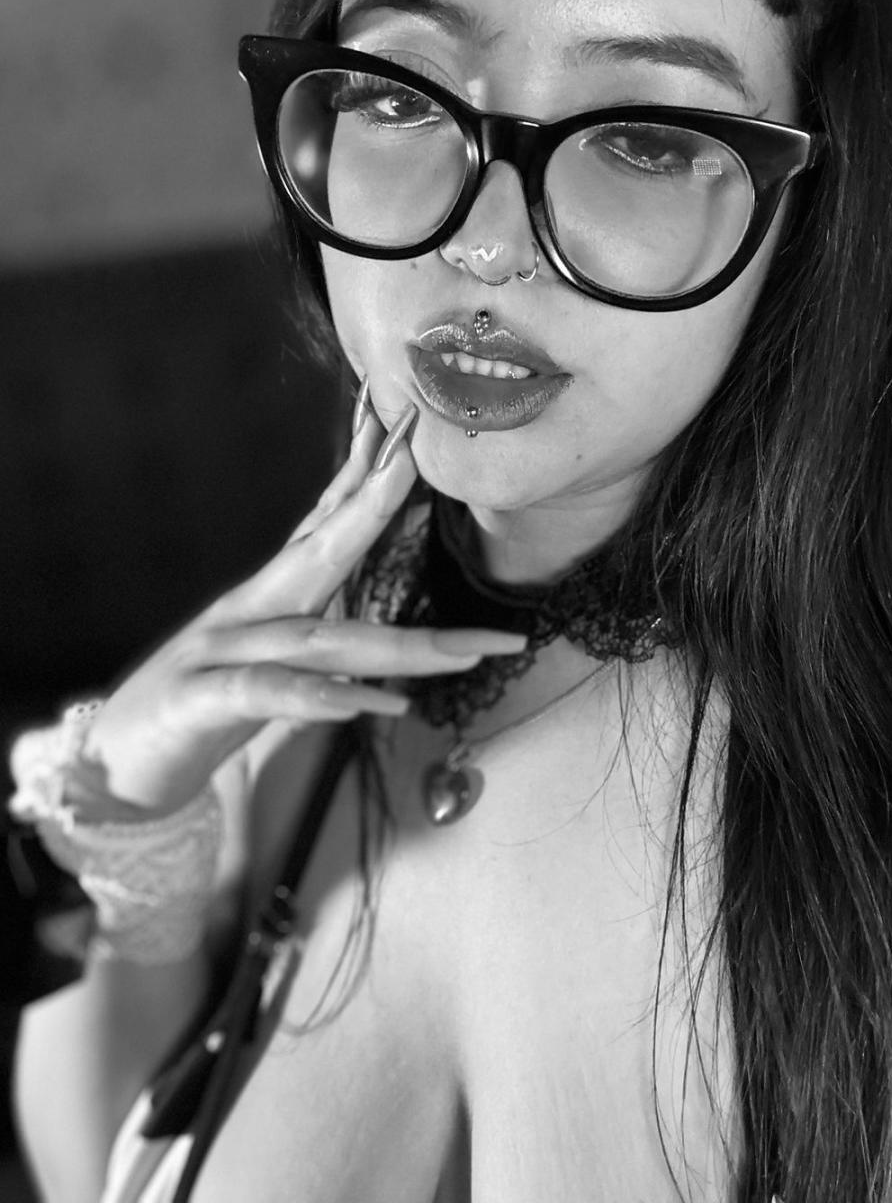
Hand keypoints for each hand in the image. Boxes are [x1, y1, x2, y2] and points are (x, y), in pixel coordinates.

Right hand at [80, 400, 524, 816]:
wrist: (108, 768)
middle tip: (415, 463)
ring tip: (463, 650)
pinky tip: (371, 706)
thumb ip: (319, 652)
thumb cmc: (200, 712)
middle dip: (369, 510)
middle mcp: (245, 615)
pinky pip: (268, 694)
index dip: (361, 485)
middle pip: (317, 555)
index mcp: (266, 601)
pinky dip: (321, 699)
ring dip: (394, 644)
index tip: (407, 442)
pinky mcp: (197, 703)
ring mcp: (219, 655)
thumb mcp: (266, 671)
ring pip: (318, 639)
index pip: (321, 530)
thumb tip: (380, 650)